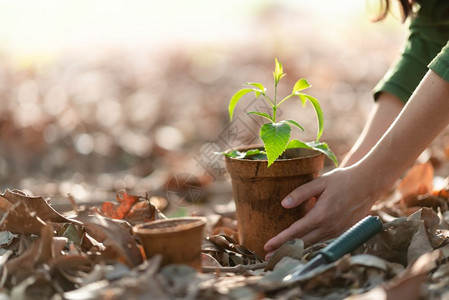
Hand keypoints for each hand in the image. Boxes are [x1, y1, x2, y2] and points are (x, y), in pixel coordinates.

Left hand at [263, 166, 379, 259]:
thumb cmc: (342, 180)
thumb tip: (283, 204)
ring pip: (313, 244)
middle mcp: (329, 227)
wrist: (368, 184)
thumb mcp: (320, 182)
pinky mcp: (343, 232)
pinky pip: (323, 241)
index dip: (280, 240)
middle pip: (302, 243)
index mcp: (320, 215)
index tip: (267, 247)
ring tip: (281, 253)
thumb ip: (300, 193)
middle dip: (284, 250)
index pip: (295, 231)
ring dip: (297, 249)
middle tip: (267, 257)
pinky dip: (311, 245)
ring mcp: (337, 231)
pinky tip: (302, 245)